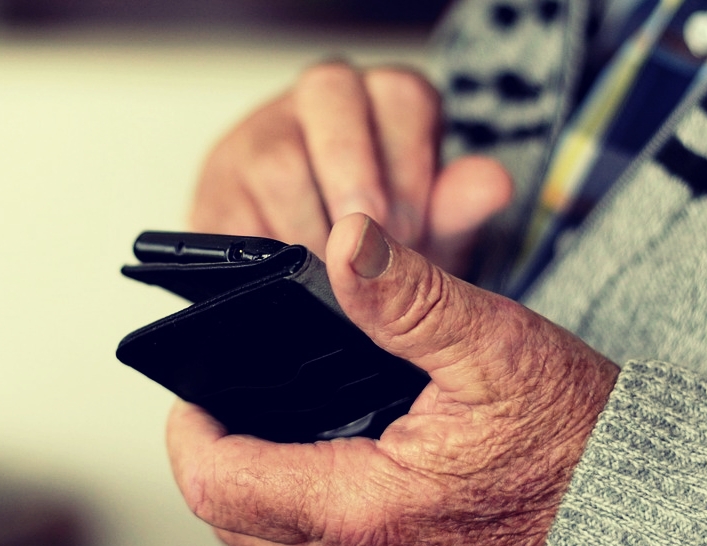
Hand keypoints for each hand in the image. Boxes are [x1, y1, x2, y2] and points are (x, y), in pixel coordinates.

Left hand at [167, 214, 618, 545]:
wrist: (639, 515)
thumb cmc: (576, 438)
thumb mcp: (493, 348)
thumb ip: (408, 297)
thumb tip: (348, 242)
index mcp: (366, 512)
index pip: (220, 485)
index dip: (192, 432)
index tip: (199, 394)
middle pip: (234, 526)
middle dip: (219, 462)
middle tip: (234, 408)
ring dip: (259, 495)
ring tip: (278, 434)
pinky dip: (306, 525)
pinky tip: (335, 477)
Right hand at [189, 61, 512, 274]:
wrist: (317, 289)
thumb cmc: (382, 250)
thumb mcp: (430, 235)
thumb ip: (457, 211)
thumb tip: (492, 185)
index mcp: (380, 103)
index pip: (402, 94)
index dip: (412, 163)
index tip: (413, 228)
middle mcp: (315, 108)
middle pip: (329, 94)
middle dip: (356, 178)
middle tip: (369, 247)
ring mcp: (256, 142)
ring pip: (274, 157)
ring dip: (311, 226)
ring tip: (334, 279)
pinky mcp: (214, 196)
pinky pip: (227, 218)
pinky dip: (264, 258)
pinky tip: (288, 284)